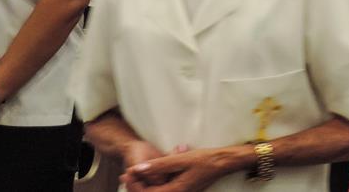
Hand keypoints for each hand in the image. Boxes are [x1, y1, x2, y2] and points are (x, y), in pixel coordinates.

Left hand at [123, 147, 242, 191]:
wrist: (223, 163)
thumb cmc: (204, 160)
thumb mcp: (180, 159)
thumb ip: (159, 164)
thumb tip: (138, 168)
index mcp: (174, 191)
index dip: (134, 185)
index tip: (127, 172)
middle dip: (136, 186)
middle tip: (125, 174)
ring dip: (143, 185)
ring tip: (133, 174)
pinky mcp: (182, 189)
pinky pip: (163, 190)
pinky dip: (152, 184)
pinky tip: (149, 174)